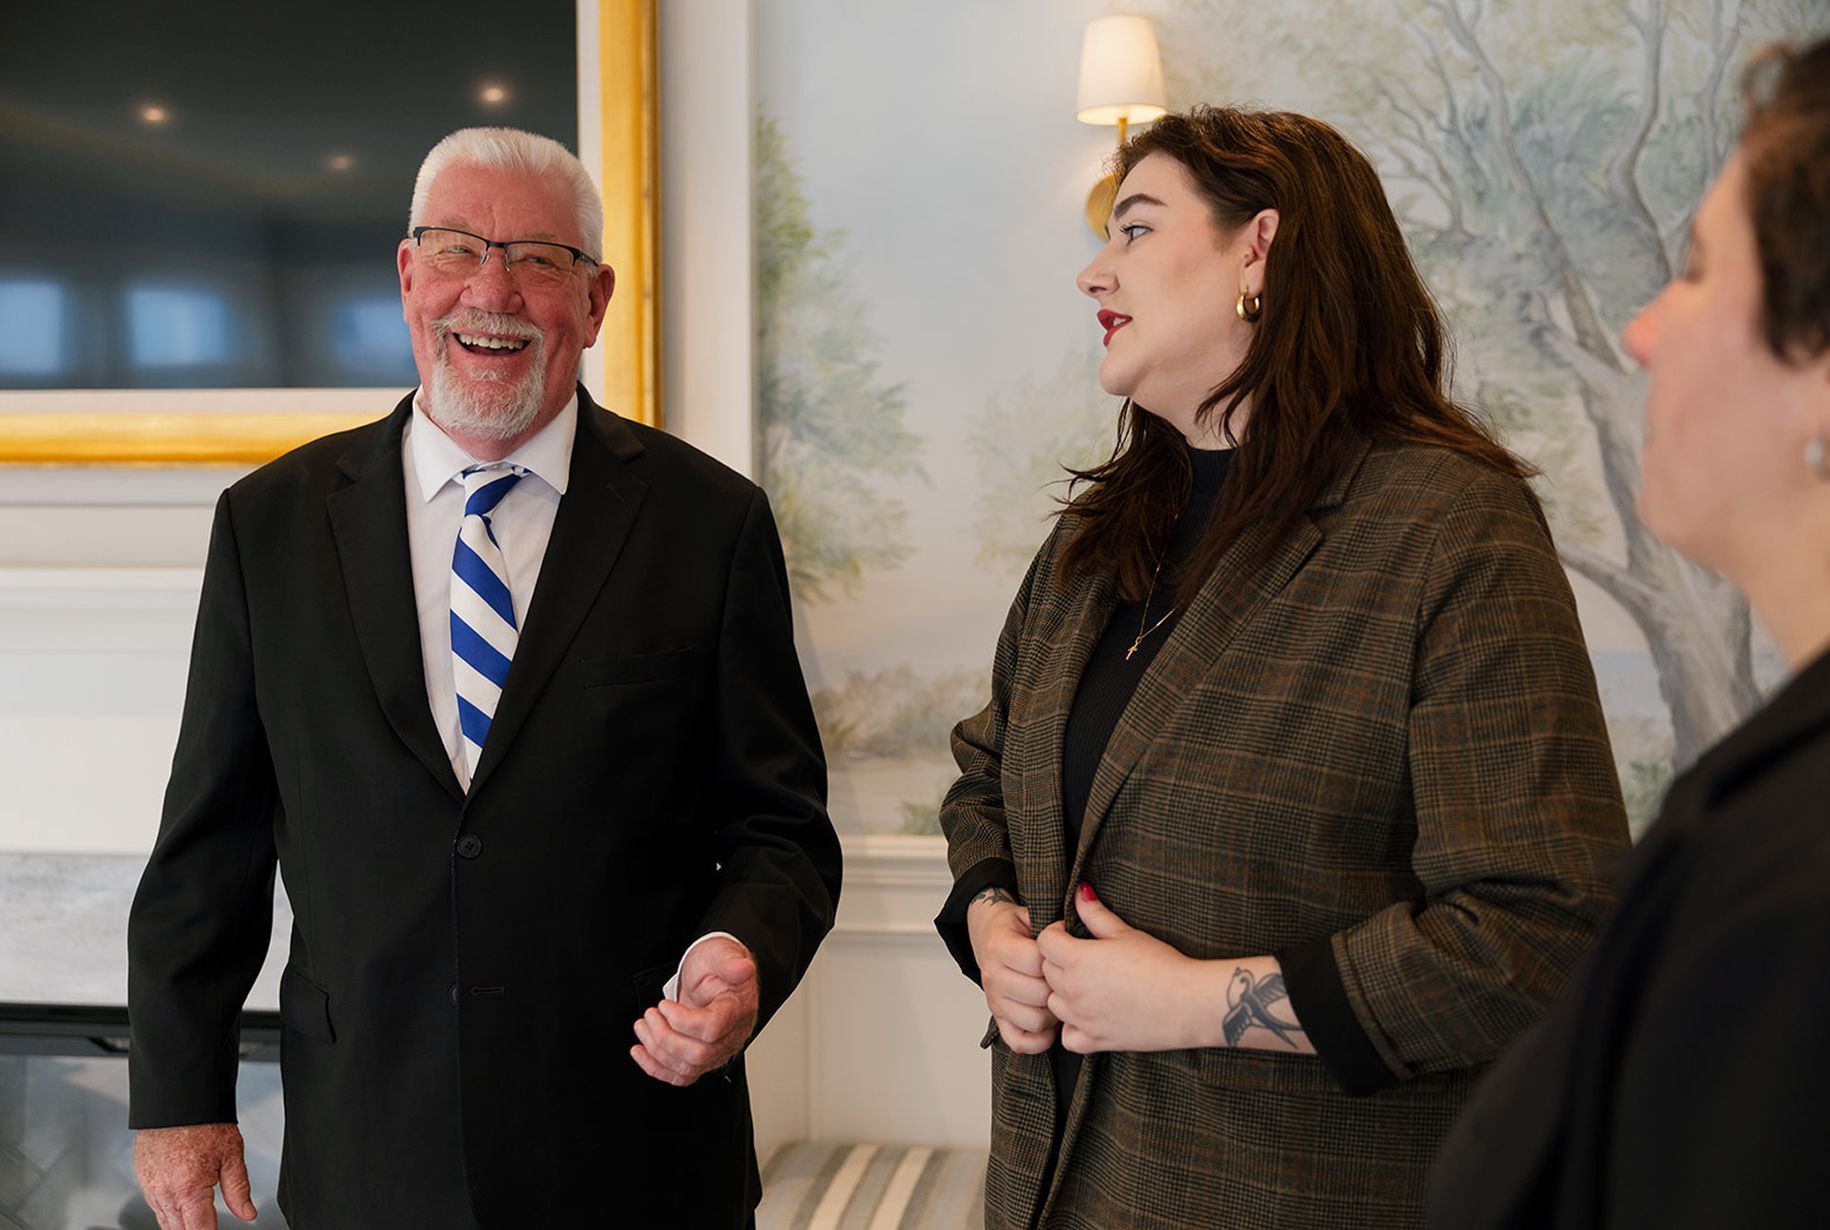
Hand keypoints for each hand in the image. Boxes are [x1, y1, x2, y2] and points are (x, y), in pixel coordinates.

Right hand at [133, 1123, 256, 1229]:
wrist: (177, 1101)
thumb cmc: (204, 1123)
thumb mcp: (231, 1156)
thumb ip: (239, 1190)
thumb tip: (247, 1214)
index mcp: (189, 1190)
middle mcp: (165, 1193)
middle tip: (211, 1225)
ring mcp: (151, 1188)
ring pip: (166, 1222)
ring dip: (182, 1225)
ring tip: (199, 1221)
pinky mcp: (144, 1180)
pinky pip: (156, 1207)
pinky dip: (169, 1213)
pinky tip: (182, 1209)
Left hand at [630, 936, 759, 1085]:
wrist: (715, 976)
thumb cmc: (717, 965)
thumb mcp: (722, 953)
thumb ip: (732, 961)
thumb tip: (743, 968)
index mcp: (737, 1010)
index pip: (712, 1029)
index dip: (683, 1021)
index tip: (665, 1005)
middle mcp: (730, 1035)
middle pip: (698, 1055)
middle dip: (665, 1037)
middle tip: (651, 1014)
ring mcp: (716, 1050)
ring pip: (687, 1067)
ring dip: (656, 1049)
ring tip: (643, 1024)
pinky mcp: (701, 1058)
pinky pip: (681, 1076)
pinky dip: (656, 1068)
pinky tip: (641, 1052)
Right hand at [966, 888, 1057, 1053]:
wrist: (988, 934)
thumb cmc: (1014, 927)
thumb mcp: (1030, 913)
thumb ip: (1051, 922)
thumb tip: (1082, 915)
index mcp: (999, 946)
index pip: (1037, 962)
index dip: (1057, 960)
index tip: (1064, 955)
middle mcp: (993, 976)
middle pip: (1039, 994)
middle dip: (1058, 988)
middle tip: (1066, 979)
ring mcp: (994, 1001)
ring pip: (1034, 1020)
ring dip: (1052, 1013)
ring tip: (1057, 997)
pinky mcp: (997, 1019)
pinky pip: (1019, 1042)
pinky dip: (1038, 1039)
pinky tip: (1049, 1024)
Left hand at [1037, 884, 1214, 1052]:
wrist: (1187, 1002)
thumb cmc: (1160, 964)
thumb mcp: (1125, 933)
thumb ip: (1095, 914)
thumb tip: (1079, 893)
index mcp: (1077, 959)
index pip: (1044, 942)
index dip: (1056, 934)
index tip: (1073, 935)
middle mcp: (1072, 990)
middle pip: (1046, 971)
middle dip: (1059, 962)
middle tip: (1085, 959)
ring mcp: (1081, 1018)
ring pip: (1052, 1003)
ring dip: (1063, 993)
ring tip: (1088, 986)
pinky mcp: (1095, 1041)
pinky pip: (1066, 1037)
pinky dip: (1072, 1028)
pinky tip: (1088, 1016)